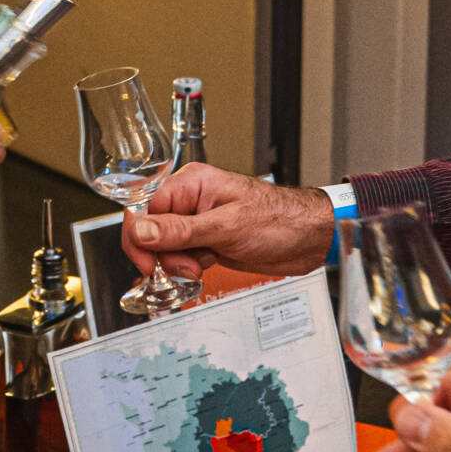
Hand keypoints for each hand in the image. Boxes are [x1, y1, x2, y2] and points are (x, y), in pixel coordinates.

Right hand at [124, 165, 334, 279]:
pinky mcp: (207, 240)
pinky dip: (187, 267)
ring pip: (165, 247)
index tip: (148, 263)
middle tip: (186, 266)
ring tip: (201, 265)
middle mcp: (191, 201)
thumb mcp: (225, 228)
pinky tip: (205, 267)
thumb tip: (141, 231)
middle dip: (163, 255)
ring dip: (177, 264)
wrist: (309, 238)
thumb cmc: (280, 220)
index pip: (144, 208)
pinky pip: (182, 255)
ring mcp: (199, 222)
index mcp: (192, 184)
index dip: (141, 238)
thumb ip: (179, 231)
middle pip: (151, 230)